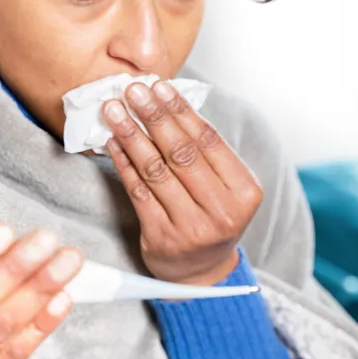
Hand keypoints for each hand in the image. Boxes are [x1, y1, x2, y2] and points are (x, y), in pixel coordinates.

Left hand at [103, 80, 262, 285]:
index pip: (209, 141)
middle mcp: (221, 210)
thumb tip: (169, 101)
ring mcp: (191, 226)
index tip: (159, 86)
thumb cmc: (212, 216)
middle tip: (133, 89)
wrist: (200, 273)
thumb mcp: (226, 187)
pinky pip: (137, 191)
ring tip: (115, 109)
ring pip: (156, 170)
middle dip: (154, 116)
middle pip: (182, 153)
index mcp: (245, 192)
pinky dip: (123, 162)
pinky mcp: (161, 237)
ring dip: (132, 135)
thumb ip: (207, 153)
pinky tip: (112, 142)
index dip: (181, 110)